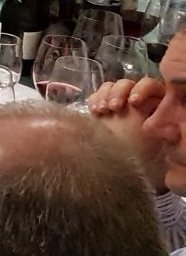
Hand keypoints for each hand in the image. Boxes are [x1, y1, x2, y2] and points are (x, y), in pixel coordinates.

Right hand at [89, 77, 169, 191]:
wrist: (120, 175)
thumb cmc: (144, 164)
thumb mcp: (157, 147)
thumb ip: (162, 130)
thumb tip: (164, 124)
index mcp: (157, 109)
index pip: (152, 87)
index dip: (142, 89)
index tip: (133, 102)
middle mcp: (139, 104)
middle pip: (129, 84)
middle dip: (120, 91)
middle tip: (115, 107)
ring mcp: (119, 106)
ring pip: (112, 87)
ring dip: (106, 95)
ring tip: (102, 110)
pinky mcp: (102, 111)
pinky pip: (97, 95)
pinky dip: (95, 99)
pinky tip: (94, 111)